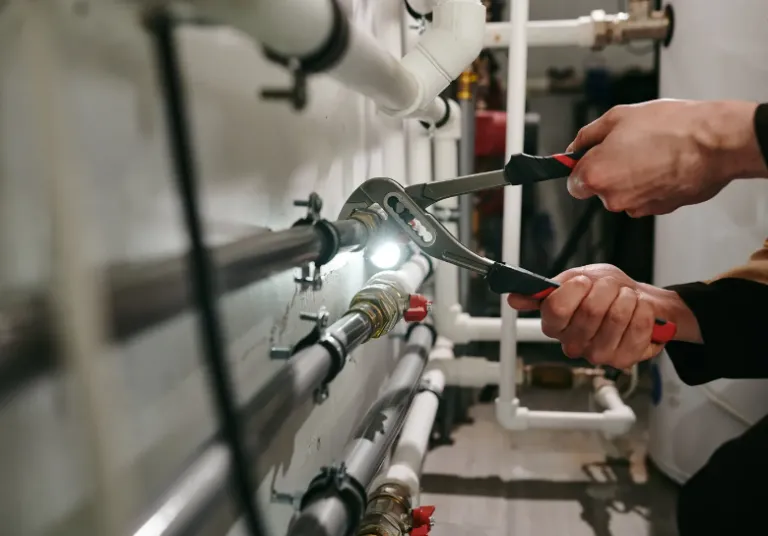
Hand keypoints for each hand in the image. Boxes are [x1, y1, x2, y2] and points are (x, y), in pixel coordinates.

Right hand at [507, 264, 699, 368]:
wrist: (635, 300)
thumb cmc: (605, 291)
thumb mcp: (575, 279)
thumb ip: (547, 288)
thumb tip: (514, 299)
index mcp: (554, 323)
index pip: (555, 309)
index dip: (574, 290)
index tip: (584, 281)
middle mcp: (571, 343)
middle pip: (590, 311)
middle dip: (607, 289)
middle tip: (610, 287)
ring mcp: (596, 354)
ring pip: (616, 317)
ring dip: (627, 298)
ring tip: (625, 298)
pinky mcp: (622, 359)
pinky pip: (637, 327)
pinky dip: (642, 310)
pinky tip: (636, 310)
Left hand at [566, 99, 766, 216]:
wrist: (714, 143)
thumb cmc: (671, 127)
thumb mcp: (618, 117)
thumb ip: (588, 135)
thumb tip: (576, 146)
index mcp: (596, 175)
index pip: (574, 182)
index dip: (583, 168)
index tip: (592, 157)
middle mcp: (613, 197)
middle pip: (600, 189)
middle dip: (609, 170)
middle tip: (629, 146)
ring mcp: (637, 207)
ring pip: (624, 194)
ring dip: (632, 177)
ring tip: (653, 153)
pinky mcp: (659, 210)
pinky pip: (646, 197)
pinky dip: (652, 184)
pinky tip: (666, 165)